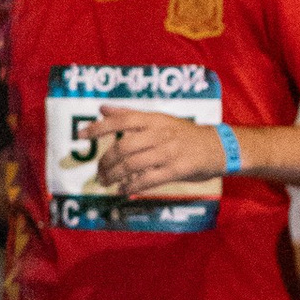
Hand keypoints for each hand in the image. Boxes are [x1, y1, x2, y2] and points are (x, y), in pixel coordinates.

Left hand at [95, 107, 224, 198]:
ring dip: (114, 176)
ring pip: (133, 165)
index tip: (80, 135)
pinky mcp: (177, 170)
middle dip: (106, 161)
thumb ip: (130, 115)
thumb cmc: (186, 134)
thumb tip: (102, 108)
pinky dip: (131, 186)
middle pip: (123, 146)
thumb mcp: (159, 119)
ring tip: (106, 182)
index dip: (99, 127)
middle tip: (98, 171)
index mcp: (154, 119)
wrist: (219, 147)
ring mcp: (169, 152)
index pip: (122, 119)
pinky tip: (123, 190)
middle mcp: (160, 134)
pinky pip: (148, 180)